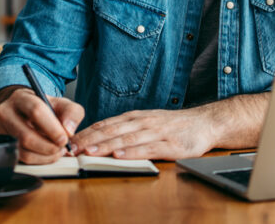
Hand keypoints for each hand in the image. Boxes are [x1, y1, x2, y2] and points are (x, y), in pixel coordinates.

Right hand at [0, 87, 84, 163]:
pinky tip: (47, 154)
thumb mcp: (61, 104)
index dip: (52, 128)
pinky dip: (38, 160)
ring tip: (57, 151)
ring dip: (45, 156)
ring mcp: (1, 130)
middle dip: (49, 146)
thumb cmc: (43, 107)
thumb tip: (68, 131)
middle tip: (62, 148)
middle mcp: (6, 113)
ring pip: (23, 151)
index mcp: (21, 98)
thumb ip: (72, 112)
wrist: (24, 111)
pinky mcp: (2, 146)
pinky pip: (20, 159)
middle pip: (26, 136)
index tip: (64, 139)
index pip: (35, 111)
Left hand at [71, 107, 216, 160]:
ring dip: (107, 145)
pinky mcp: (171, 145)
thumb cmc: (173, 126)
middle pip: (112, 131)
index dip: (87, 132)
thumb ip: (127, 130)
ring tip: (90, 151)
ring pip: (127, 139)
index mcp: (136, 117)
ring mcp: (157, 133)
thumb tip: (100, 138)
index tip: (70, 141)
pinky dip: (133, 152)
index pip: (106, 124)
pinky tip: (120, 156)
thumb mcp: (147, 122)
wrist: (205, 123)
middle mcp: (143, 122)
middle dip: (91, 139)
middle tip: (72, 148)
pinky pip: (149, 148)